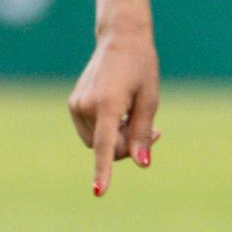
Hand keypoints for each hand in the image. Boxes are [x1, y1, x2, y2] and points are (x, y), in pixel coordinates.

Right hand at [68, 22, 161, 192]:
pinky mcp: (74, 104)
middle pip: (107, 147)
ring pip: (97, 142)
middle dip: (128, 147)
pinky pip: (91, 131)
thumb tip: (141, 164)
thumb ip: (144, 134)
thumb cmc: (141, 68)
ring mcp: (76, 105)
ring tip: (135, 118)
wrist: (120, 39)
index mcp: (108, 104)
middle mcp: (86, 106)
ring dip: (117, 139)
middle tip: (156, 133)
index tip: (98, 192)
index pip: (105, 145)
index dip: (104, 170)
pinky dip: (106, 130)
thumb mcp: (150, 100)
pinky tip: (120, 113)